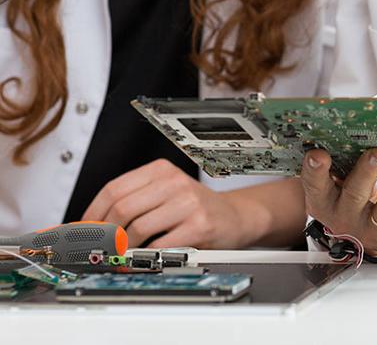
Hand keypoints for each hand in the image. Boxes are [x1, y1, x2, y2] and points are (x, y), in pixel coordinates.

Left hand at [82, 159, 261, 248]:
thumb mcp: (167, 194)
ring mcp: (188, 203)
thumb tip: (94, 225)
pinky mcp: (198, 226)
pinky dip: (143, 258)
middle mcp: (174, 182)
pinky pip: (160, 245)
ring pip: (138, 228)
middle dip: (104, 233)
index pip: (114, 189)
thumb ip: (135, 203)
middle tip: (97, 248)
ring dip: (122, 248)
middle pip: (122, 207)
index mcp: (161, 170)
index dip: (93, 213)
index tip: (84, 230)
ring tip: (117, 257)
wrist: (236, 216)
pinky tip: (139, 261)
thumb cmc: (197, 208)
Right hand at [301, 149, 376, 253]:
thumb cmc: (348, 199)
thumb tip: (368, 123)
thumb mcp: (335, 182)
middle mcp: (344, 217)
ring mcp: (371, 231)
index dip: (315, 170)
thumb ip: (342, 159)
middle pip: (355, 194)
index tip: (318, 154)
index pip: (314, 183)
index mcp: (323, 200)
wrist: (359, 237)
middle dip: (369, 172)